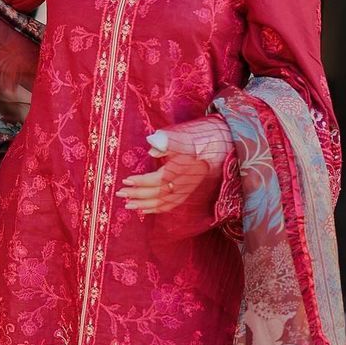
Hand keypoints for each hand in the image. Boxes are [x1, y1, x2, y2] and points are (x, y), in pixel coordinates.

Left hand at [116, 117, 231, 214]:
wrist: (225, 144)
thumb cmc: (204, 137)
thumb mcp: (186, 135)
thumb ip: (168, 140)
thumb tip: (151, 145)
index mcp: (183, 168)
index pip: (158, 180)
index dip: (141, 182)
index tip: (125, 180)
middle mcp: (185, 181)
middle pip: (158, 194)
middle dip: (138, 195)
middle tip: (120, 194)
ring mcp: (188, 188)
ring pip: (164, 203)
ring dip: (145, 205)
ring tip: (128, 206)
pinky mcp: (189, 190)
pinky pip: (172, 204)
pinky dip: (157, 209)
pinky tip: (145, 209)